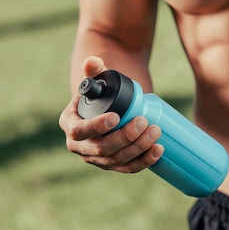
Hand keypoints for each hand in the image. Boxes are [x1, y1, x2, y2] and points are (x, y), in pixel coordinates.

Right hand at [58, 56, 163, 172]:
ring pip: (117, 160)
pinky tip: (158, 151)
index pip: (79, 131)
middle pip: (101, 148)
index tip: (117, 117)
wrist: (109, 108)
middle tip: (144, 122)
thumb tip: (93, 61)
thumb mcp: (96, 81)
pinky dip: (144, 162)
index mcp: (70, 125)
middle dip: (124, 137)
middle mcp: (80, 146)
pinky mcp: (113, 164)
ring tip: (156, 132)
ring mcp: (97, 158)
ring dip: (138, 148)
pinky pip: (128, 168)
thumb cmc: (101, 93)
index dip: (97, 126)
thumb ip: (94, 69)